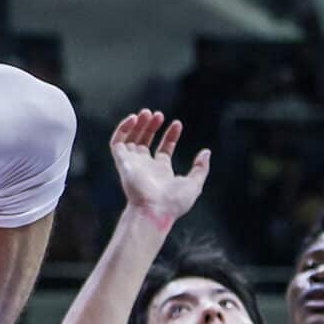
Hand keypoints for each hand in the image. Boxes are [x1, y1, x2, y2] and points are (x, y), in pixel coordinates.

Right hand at [109, 110, 209, 227]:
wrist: (155, 209)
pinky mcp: (122, 161)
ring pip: (131, 139)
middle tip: (158, 115)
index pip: (164, 148)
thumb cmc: (174, 202)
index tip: (177, 124)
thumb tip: (206, 152)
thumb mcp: (194, 184)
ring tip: (147, 113)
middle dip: (151, 126)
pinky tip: (133, 119)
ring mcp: (133, 163)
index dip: (170, 135)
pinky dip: (123, 129)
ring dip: (138, 125)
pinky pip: (117, 142)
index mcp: (162, 171)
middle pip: (146, 141)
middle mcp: (146, 165)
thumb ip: (200, 168)